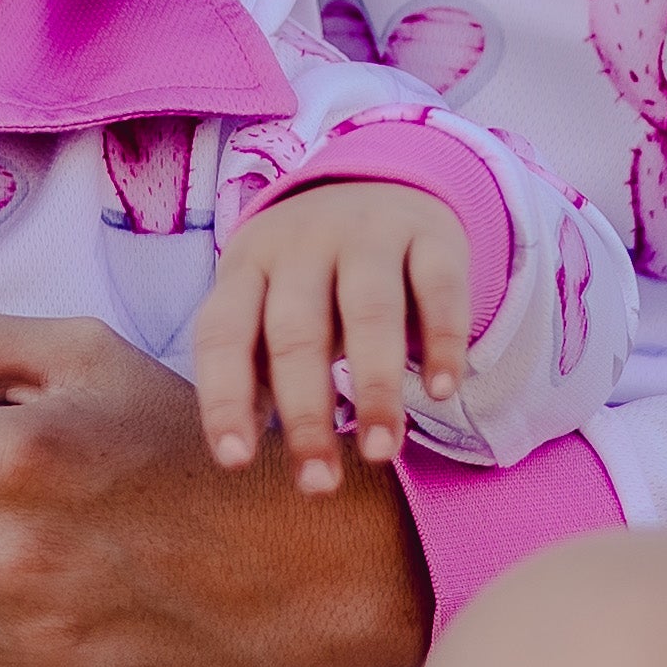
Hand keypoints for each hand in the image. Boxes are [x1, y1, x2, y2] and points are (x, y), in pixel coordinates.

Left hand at [192, 184, 472, 488]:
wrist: (379, 182)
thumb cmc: (310, 278)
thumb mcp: (267, 307)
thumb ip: (258, 372)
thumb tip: (241, 453)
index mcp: (247, 265)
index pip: (223, 334)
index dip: (224, 399)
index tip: (236, 462)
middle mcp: (303, 243)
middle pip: (298, 330)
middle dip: (307, 412)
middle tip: (321, 483)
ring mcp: (368, 233)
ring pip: (370, 310)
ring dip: (376, 386)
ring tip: (382, 452)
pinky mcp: (432, 234)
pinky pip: (440, 288)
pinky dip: (443, 341)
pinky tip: (443, 391)